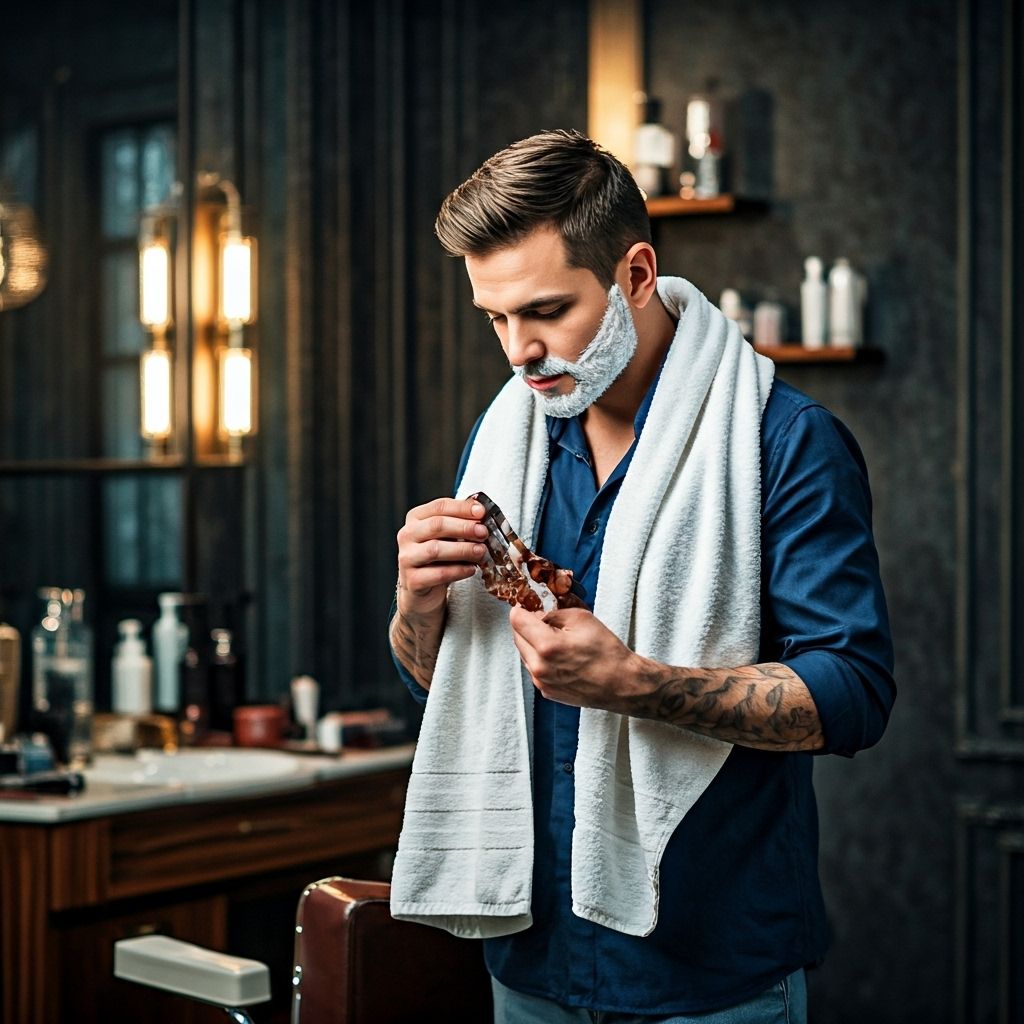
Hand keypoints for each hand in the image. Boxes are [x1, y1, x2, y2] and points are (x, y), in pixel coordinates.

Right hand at [396, 497, 488, 619]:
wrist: (422, 588)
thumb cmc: (438, 557)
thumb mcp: (447, 536)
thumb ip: (461, 523)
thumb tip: (482, 513)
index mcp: (416, 518)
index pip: (439, 506)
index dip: (462, 508)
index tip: (482, 512)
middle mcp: (407, 535)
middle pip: (437, 525)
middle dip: (464, 528)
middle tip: (483, 532)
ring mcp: (407, 558)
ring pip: (435, 550)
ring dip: (463, 549)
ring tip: (481, 551)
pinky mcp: (412, 580)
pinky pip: (438, 574)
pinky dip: (459, 571)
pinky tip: (472, 569)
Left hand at [508, 605, 646, 711]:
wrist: (622, 683)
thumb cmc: (606, 651)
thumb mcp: (581, 618)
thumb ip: (553, 612)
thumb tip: (537, 613)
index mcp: (547, 646)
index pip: (516, 620)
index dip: (521, 608)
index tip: (527, 604)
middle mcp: (539, 667)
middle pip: (517, 637)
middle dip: (525, 625)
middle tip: (541, 618)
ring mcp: (541, 682)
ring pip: (524, 653)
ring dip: (532, 642)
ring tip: (554, 638)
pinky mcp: (547, 691)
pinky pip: (534, 668)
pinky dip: (540, 658)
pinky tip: (559, 655)